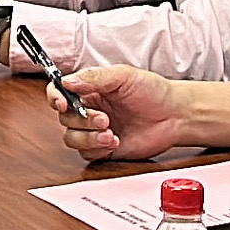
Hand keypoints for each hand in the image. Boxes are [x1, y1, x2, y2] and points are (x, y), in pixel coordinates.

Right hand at [53, 65, 185, 163]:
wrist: (173, 116)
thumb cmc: (152, 92)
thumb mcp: (123, 76)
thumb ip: (94, 77)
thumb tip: (68, 82)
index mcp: (89, 88)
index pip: (59, 92)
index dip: (56, 97)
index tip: (63, 103)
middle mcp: (89, 109)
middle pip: (64, 118)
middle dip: (82, 120)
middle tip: (104, 119)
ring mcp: (95, 130)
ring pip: (72, 138)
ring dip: (88, 137)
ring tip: (110, 133)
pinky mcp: (103, 148)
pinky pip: (87, 153)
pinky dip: (97, 148)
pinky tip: (115, 141)